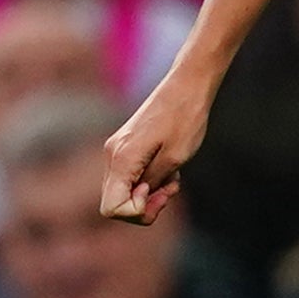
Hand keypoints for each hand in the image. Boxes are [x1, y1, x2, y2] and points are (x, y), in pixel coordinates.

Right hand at [102, 78, 208, 224]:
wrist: (187, 85)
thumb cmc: (185, 118)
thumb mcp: (174, 158)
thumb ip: (151, 184)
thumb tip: (136, 200)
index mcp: (121, 158)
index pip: (111, 208)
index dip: (136, 212)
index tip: (158, 194)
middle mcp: (112, 155)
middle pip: (114, 203)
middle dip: (144, 207)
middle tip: (170, 191)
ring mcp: (116, 150)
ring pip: (123, 192)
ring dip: (148, 195)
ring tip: (173, 180)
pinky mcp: (125, 147)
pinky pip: (129, 178)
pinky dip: (148, 182)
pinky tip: (168, 171)